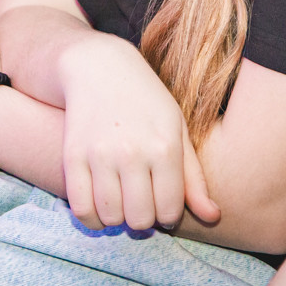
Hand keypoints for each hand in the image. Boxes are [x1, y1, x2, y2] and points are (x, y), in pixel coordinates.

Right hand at [57, 36, 218, 232]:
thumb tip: (213, 217)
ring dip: (117, 218)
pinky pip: (81, 209)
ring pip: (110, 217)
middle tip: (140, 203)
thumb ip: (194, 177)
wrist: (98, 66)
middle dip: (143, 219)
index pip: (169, 211)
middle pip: (139, 219)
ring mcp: (99, 154)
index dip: (167, 216)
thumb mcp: (177, 129)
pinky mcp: (72, 156)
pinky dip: (92, 219)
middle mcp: (132, 152)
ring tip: (120, 201)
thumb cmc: (146, 101)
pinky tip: (99, 207)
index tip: (162, 203)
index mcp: (164, 147)